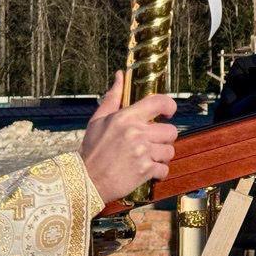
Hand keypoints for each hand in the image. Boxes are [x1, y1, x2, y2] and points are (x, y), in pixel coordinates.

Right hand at [80, 72, 178, 203]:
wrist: (84, 180)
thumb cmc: (92, 149)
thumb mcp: (98, 120)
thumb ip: (113, 97)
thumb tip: (120, 75)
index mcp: (126, 118)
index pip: (160, 102)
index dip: (169, 106)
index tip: (168, 113)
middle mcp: (137, 133)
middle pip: (171, 131)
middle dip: (163, 138)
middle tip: (150, 142)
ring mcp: (142, 152)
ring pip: (169, 151)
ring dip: (161, 155)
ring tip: (145, 157)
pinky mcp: (145, 170)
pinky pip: (164, 169)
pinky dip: (158, 171)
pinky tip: (146, 170)